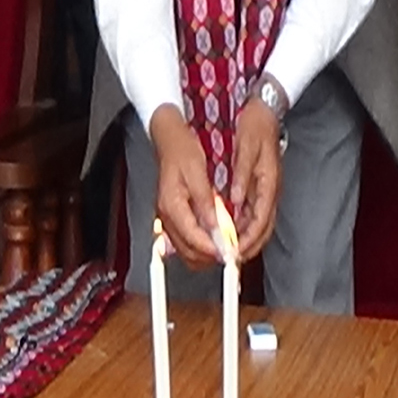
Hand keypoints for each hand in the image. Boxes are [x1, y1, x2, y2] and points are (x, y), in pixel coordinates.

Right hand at [147, 106, 225, 267]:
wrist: (170, 141)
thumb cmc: (182, 151)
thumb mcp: (198, 172)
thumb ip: (205, 201)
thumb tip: (215, 224)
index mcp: (171, 204)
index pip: (191, 236)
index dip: (211, 247)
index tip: (228, 251)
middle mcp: (166, 215)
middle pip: (187, 250)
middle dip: (210, 256)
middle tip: (231, 254)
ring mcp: (168, 218)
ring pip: (185, 250)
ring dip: (205, 255)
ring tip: (226, 250)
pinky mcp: (173, 217)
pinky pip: (185, 241)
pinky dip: (200, 246)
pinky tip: (215, 241)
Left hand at [227, 97, 282, 261]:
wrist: (264, 112)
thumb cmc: (256, 127)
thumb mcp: (247, 148)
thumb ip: (242, 175)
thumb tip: (236, 200)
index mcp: (269, 182)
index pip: (261, 219)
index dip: (248, 239)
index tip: (234, 251)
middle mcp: (270, 190)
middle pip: (263, 228)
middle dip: (248, 246)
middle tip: (230, 259)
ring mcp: (267, 190)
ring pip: (260, 224)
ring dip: (246, 239)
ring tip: (227, 250)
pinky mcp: (261, 188)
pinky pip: (254, 214)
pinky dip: (243, 227)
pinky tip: (229, 230)